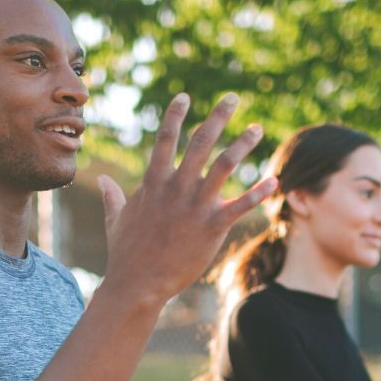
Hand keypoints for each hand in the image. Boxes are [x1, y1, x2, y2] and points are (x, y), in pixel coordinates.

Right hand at [96, 93, 276, 310]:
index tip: (185, 96)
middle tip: (232, 98)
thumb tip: (105, 181)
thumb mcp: (115, 219)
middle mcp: (176, 187)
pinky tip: (274, 181)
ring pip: (224, 164)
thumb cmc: (125, 254)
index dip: (175, 115)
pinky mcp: (212, 227)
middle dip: (218, 116)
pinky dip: (259, 192)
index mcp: (154, 183)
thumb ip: (113, 196)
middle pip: (200, 141)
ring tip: (257, 128)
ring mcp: (195, 206)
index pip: (165, 138)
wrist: (137, 284)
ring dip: (243, 144)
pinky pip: (241, 205)